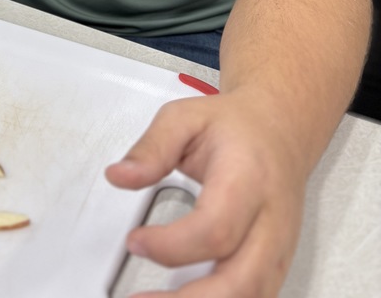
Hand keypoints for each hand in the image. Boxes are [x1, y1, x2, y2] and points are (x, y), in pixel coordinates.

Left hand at [105, 91, 307, 297]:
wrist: (279, 128)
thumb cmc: (236, 126)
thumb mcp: (185, 118)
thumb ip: (151, 147)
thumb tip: (120, 175)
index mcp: (248, 178)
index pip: (215, 228)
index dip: (171, 245)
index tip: (135, 241)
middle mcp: (271, 219)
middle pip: (241, 281)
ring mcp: (278, 246)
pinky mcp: (277, 263)